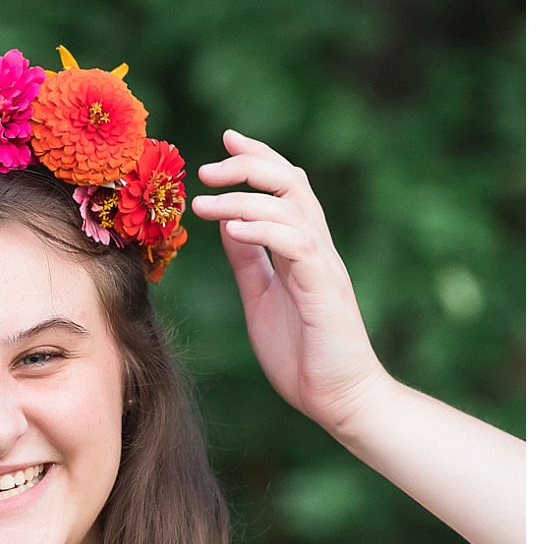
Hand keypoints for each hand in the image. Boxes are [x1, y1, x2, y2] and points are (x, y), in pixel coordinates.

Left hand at [191, 131, 387, 432]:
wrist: (338, 400)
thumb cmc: (303, 355)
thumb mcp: (262, 299)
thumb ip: (248, 263)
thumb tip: (227, 227)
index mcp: (301, 251)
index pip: (284, 188)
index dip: (257, 160)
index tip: (224, 144)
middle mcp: (316, 250)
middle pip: (291, 183)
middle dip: (249, 165)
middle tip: (207, 169)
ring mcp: (323, 267)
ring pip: (292, 208)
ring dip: (244, 199)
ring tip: (204, 202)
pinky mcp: (323, 291)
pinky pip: (297, 247)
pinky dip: (263, 231)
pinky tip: (232, 230)